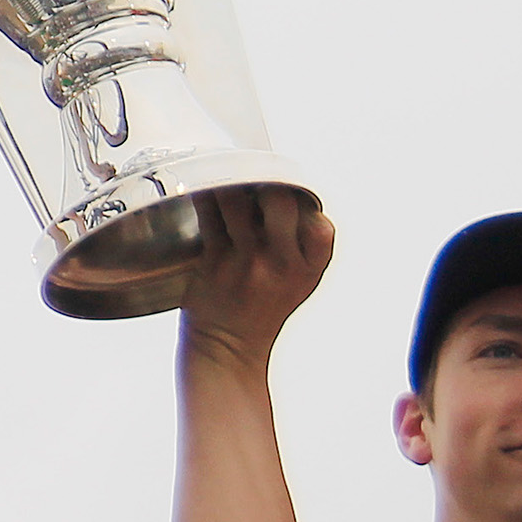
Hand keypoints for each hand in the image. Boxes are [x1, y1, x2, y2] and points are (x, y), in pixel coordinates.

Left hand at [177, 185, 333, 371]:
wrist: (227, 346)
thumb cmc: (262, 308)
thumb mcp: (300, 281)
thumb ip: (305, 243)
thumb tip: (288, 189)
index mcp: (309, 269)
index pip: (320, 223)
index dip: (303, 203)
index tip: (286, 192)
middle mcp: (282, 263)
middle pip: (280, 200)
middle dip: (266, 180)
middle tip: (252, 176)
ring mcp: (247, 261)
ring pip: (238, 200)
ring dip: (229, 181)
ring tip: (224, 175)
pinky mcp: (214, 260)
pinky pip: (208, 214)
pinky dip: (205, 195)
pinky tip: (201, 185)